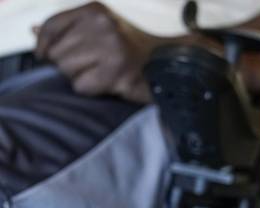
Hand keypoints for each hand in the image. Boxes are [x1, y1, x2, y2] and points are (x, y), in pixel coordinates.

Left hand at [34, 2, 164, 102]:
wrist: (168, 67)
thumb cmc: (130, 52)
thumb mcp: (100, 30)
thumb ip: (67, 30)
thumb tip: (35, 32)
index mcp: (96, 11)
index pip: (52, 27)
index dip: (44, 45)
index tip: (44, 56)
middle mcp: (102, 25)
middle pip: (58, 53)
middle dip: (70, 65)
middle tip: (93, 67)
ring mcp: (111, 48)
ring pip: (68, 71)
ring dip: (82, 78)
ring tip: (103, 74)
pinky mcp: (117, 71)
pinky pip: (82, 86)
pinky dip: (93, 90)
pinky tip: (110, 84)